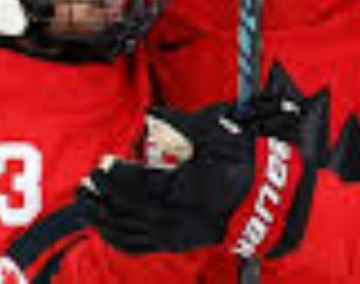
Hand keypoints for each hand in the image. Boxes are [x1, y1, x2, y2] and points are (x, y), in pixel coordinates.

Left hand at [83, 98, 314, 258]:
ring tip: (87, 204)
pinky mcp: (180, 243)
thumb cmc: (247, 163)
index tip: (101, 164)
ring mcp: (177, 235)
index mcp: (186, 190)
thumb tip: (151, 114)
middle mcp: (177, 218)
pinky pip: (139, 245)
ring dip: (103, 219)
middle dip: (100, 198)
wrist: (273, 200)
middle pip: (125, 212)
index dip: (114, 177)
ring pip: (128, 233)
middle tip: (85, 183)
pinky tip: (107, 227)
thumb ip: (179, 124)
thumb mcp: (216, 136)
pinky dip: (118, 236)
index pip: (137, 187)